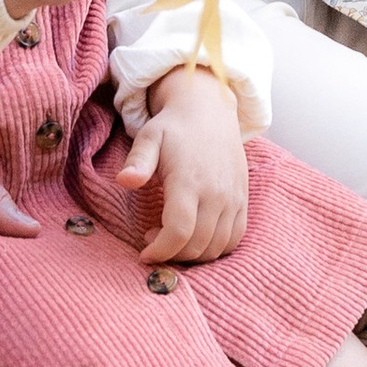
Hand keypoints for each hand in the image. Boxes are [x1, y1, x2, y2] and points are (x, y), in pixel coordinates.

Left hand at [116, 64, 250, 264]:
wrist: (210, 111)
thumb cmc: (174, 128)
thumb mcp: (150, 138)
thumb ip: (138, 161)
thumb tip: (124, 181)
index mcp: (189, 180)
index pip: (179, 231)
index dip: (160, 250)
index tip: (144, 253)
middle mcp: (216, 193)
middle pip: (197, 245)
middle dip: (172, 254)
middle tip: (153, 242)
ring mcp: (233, 198)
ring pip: (216, 247)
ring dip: (193, 255)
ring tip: (173, 239)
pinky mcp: (243, 200)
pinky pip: (234, 238)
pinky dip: (215, 249)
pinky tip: (197, 238)